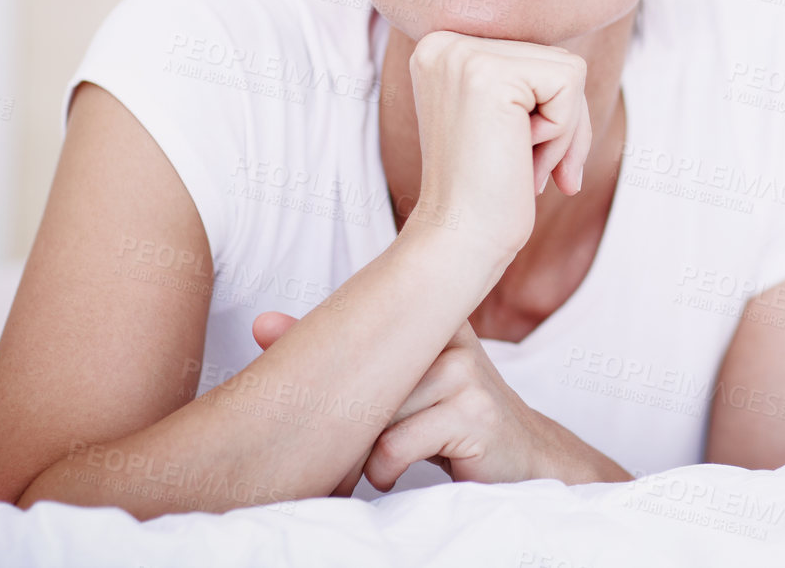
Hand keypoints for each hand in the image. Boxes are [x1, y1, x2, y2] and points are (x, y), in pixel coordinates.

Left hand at [252, 312, 629, 490]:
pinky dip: (386, 469)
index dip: (311, 333)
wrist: (521, 454)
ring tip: (388, 453)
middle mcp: (449, 334)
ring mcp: (463, 371)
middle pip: (363, 375)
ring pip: (375, 414)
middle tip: (337, 433)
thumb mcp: (401, 380)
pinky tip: (403, 467)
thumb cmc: (448, 416)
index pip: (362, 318)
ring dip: (365, 450)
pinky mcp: (473, 412)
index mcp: (431, 315)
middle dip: (340, 413)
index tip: (262, 330)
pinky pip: (394, 447)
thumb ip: (350, 355)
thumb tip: (264, 323)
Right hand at [405, 32, 592, 265]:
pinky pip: (570, 83)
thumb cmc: (490, 190)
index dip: (547, 113)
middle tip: (518, 165)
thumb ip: (528, 78)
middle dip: (560, 122)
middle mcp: (444, 42)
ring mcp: (462, 54)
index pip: (536, 56)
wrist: (460, 241)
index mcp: (442, 50)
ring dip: (561, 131)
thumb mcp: (505, 119)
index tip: (513, 155)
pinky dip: (562, 132)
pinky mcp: (488, 72)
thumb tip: (576, 54)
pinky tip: (521, 158)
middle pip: (555, 59)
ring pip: (568, 70)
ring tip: (518, 162)